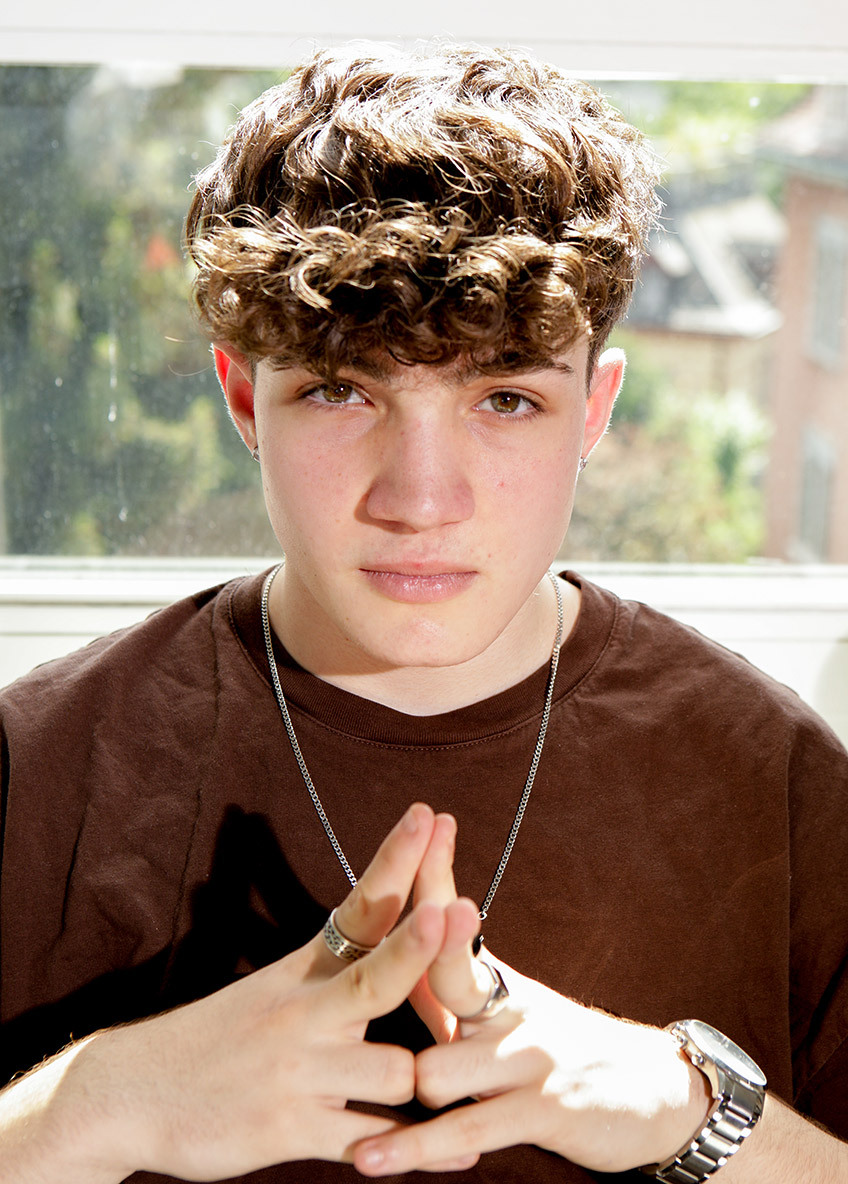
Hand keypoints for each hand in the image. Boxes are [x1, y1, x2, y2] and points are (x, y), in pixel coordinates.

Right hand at [0, 803, 454, 1182]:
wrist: (134, 1089)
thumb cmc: (217, 1034)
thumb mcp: (273, 986)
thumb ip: (337, 969)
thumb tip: (395, 933)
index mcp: (304, 969)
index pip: (359, 906)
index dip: (395, 861)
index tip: (425, 814)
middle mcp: (303, 1014)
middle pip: (379, 976)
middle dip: (422, 946)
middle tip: (464, 910)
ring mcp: (298, 1073)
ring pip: (396, 1074)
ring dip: (421, 1085)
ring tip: (444, 1087)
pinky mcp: (289, 1130)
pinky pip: (372, 1143)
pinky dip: (416, 1154)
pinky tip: (458, 1157)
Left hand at [354, 815, 710, 1176]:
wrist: (654, 1092)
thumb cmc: (566, 1047)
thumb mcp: (512, 1011)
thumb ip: (451, 990)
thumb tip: (395, 955)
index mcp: (499, 982)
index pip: (455, 920)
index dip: (435, 876)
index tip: (425, 826)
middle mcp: (512, 1010)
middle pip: (446, 974)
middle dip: (414, 953)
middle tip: (375, 948)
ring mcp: (529, 1060)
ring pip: (439, 1068)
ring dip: (407, 1089)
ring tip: (363, 1108)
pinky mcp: (543, 1112)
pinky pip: (466, 1131)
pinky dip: (414, 1149)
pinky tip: (370, 1159)